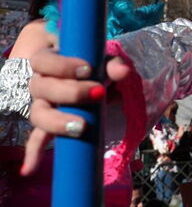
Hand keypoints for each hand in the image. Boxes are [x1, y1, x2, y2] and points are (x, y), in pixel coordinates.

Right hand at [23, 49, 130, 174]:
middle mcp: (41, 83)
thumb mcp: (103, 61)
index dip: (61, 65)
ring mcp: (42, 105)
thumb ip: (112, 64)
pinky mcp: (48, 125)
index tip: (88, 69)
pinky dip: (33, 153)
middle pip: (41, 88)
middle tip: (97, 93)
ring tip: (81, 127)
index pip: (42, 61)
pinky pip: (37, 139)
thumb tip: (123, 72)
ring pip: (38, 114)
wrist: (91, 76)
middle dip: (69, 92)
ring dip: (57, 122)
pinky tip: (30, 169)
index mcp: (49, 62)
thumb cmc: (93, 64)